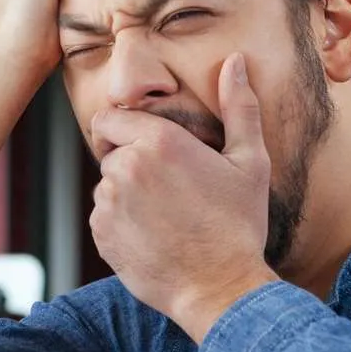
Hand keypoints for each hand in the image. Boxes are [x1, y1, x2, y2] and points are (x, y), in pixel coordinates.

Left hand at [89, 53, 280, 343]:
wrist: (221, 289)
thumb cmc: (239, 225)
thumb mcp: (250, 162)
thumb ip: (239, 107)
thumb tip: (236, 62)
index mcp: (159, 141)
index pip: (110, 117)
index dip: (125, 129)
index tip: (147, 146)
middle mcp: (126, 167)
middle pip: (111, 152)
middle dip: (133, 163)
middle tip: (172, 189)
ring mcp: (108, 204)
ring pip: (107, 186)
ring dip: (127, 195)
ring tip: (167, 217)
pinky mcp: (101, 235)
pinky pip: (103, 217)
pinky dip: (121, 223)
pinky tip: (155, 237)